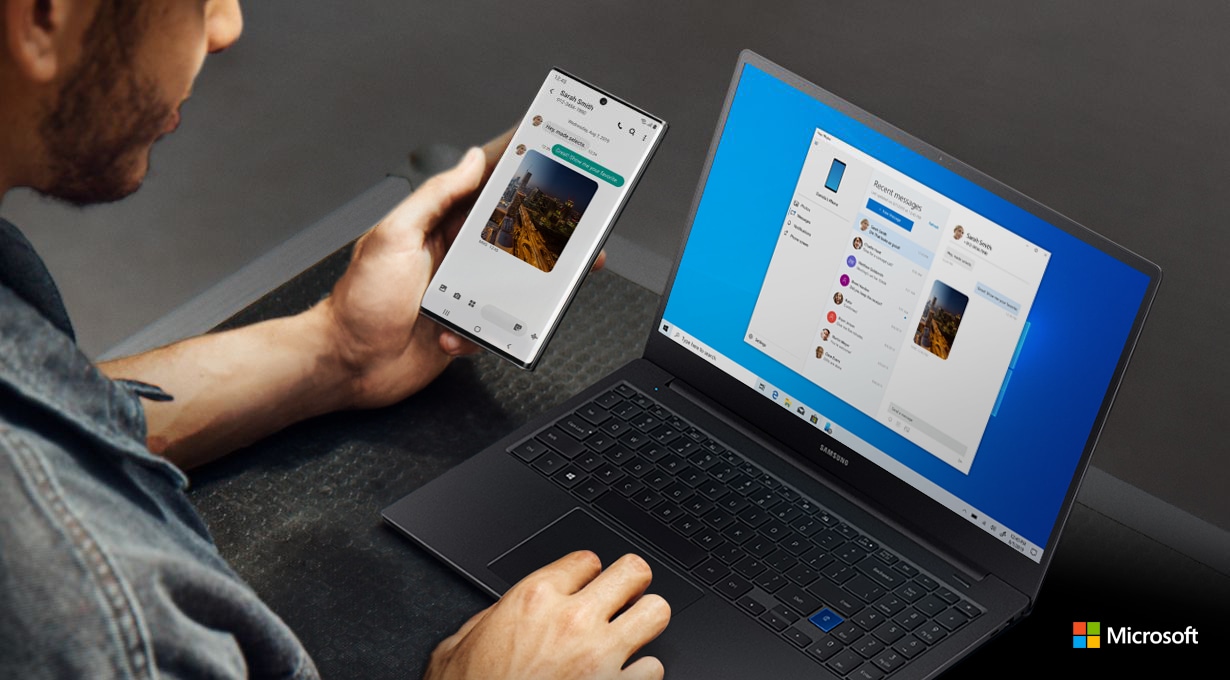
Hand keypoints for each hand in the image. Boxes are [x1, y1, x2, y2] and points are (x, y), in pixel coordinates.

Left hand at [318, 129, 605, 408]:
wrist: (349, 365)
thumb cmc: (359, 303)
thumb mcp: (395, 236)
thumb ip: (435, 196)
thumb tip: (470, 161)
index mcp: (437, 226)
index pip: (482, 189)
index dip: (513, 171)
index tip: (545, 154)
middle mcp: (452, 255)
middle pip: (509, 235)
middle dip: (539, 234)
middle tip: (567, 231)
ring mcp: (460, 292)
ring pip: (512, 282)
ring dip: (520, 290)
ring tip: (533, 291)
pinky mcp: (466, 326)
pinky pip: (497, 324)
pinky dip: (486, 331)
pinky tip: (454, 334)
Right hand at [425, 552, 669, 679]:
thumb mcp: (458, 646)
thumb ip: (491, 619)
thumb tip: (503, 613)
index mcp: (534, 599)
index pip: (586, 559)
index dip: (586, 574)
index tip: (585, 585)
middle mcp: (574, 620)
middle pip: (633, 571)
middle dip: (630, 583)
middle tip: (623, 596)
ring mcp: (601, 656)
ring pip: (657, 612)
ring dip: (644, 622)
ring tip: (631, 633)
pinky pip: (654, 667)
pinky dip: (641, 672)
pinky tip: (623, 675)